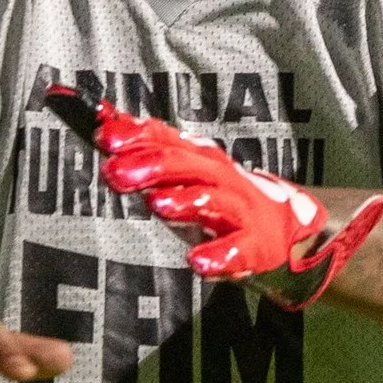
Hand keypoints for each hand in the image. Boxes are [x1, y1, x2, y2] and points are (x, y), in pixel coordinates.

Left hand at [44, 88, 382, 310]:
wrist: (282, 227)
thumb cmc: (216, 197)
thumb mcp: (179, 170)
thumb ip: (142, 148)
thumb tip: (100, 120)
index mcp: (196, 156)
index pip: (164, 138)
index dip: (134, 135)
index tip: (103, 135)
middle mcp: (217, 176)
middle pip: (183, 164)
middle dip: (150, 165)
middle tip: (116, 173)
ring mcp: (237, 209)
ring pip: (211, 199)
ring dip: (184, 200)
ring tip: (157, 205)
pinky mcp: (252, 244)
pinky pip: (236, 249)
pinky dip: (218, 256)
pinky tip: (198, 262)